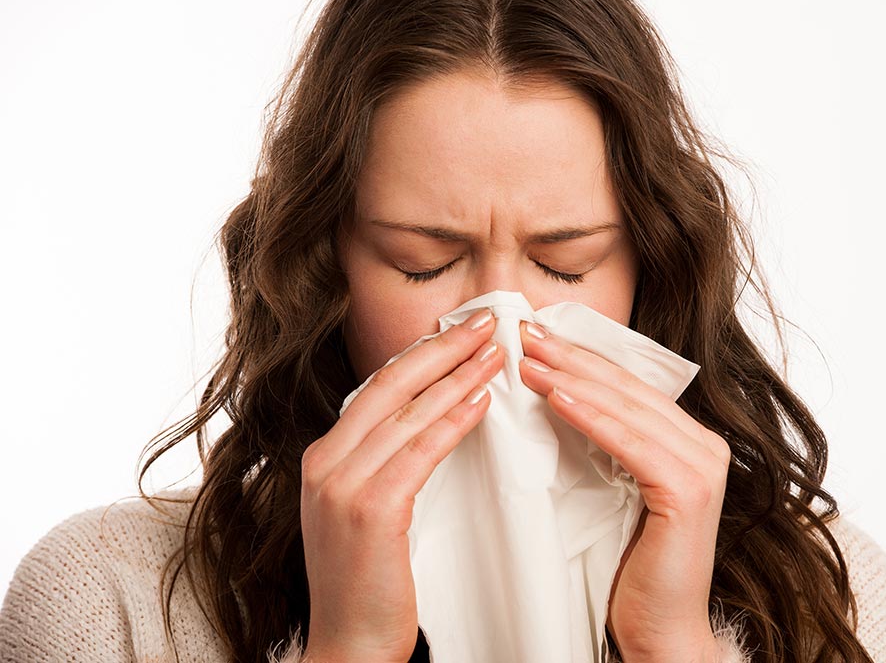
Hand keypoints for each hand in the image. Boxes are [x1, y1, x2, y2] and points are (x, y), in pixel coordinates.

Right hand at [298, 309, 503, 661]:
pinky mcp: (370, 509)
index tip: (459, 331)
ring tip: (497, 351)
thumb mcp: (361, 510)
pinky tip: (482, 400)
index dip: (422, 354)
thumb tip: (426, 421)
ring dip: (458, 375)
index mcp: (324, 457)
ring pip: (408, 411)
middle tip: (487, 321)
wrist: (347, 647)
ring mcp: (342, 484)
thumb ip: (381, 464)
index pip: (378, 387)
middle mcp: (326, 461)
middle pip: (391, 384)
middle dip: (443, 347)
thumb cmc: (366, 582)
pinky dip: (453, 420)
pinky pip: (420, 451)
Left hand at [518, 320, 730, 661]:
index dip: (582, 356)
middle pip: (627, 388)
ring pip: (626, 409)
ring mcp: (702, 467)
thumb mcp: (616, 490)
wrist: (658, 630)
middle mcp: (705, 446)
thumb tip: (560, 394)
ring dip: (572, 379)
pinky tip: (556, 398)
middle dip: (572, 357)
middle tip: (525, 332)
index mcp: (689, 440)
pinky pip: (629, 443)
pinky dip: (590, 418)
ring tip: (527, 360)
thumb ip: (608, 444)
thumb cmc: (631, 565)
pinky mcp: (688, 491)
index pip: (628, 385)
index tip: (537, 335)